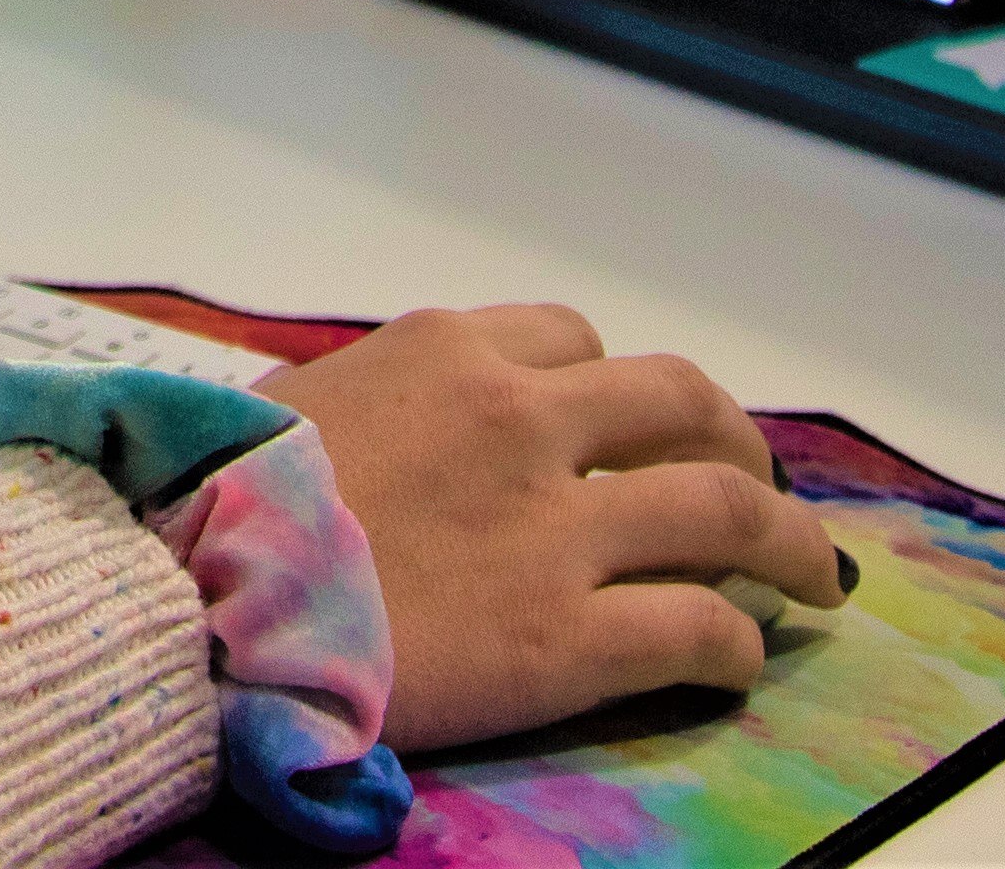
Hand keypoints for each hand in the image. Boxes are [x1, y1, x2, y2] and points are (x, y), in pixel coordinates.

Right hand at [270, 302, 845, 747]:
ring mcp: (555, 528)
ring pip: (724, 508)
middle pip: (681, 403)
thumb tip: (399, 430)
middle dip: (736, 440)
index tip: (630, 426)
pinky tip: (742, 662)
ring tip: (814, 575)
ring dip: (786, 540)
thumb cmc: (213, 503)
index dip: (616, 389)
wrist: (190, 599)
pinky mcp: (567, 639)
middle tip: (756, 481)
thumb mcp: (300, 406)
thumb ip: (382, 403)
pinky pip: (696, 629)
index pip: (574, 342)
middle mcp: (522, 419)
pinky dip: (736, 644)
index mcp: (450, 351)